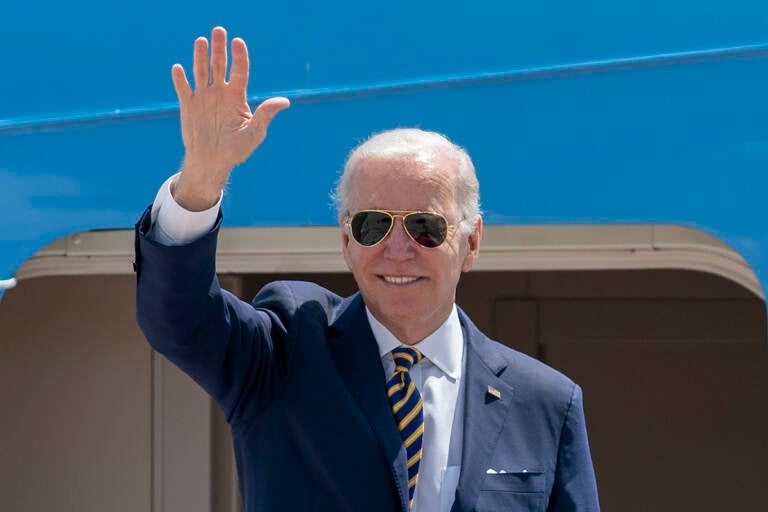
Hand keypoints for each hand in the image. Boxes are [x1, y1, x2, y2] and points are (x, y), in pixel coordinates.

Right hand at [171, 26, 289, 209]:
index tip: (238, 42)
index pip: (239, 71)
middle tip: (219, 31)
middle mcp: (220, 93)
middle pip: (219, 65)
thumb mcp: (255, 133)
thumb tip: (285, 101)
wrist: (213, 162)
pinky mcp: (188, 105)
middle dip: (219, 48)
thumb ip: (266, 115)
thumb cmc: (237, 149)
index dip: (239, 56)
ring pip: (201, 72)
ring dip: (200, 57)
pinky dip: (180, 79)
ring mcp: (203, 97)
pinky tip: (179, 69)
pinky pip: (183, 89)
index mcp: (237, 97)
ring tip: (201, 41)